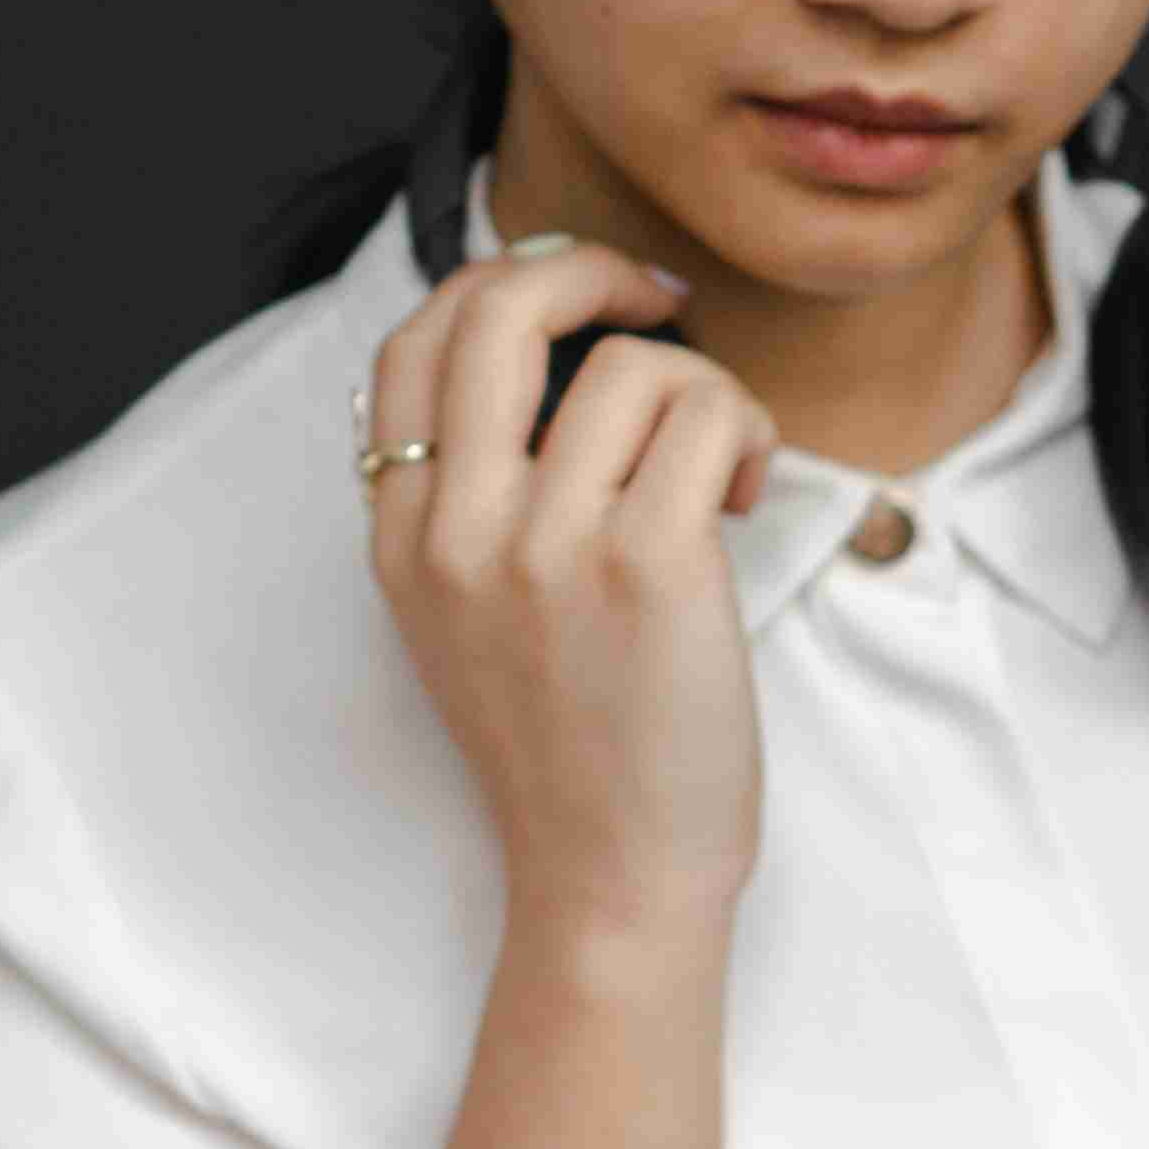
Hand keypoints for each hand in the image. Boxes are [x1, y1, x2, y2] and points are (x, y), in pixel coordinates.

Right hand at [361, 240, 777, 945]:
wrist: (610, 879)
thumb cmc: (569, 752)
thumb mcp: (465, 621)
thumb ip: (471, 502)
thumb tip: (541, 358)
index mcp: (403, 538)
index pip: (415, 341)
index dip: (504, 281)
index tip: (580, 295)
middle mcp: (460, 531)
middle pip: (498, 308)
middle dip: (591, 268)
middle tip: (657, 301)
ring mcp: (549, 547)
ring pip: (633, 365)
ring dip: (704, 390)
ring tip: (720, 467)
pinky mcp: (649, 566)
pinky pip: (706, 416)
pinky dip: (745, 433)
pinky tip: (744, 494)